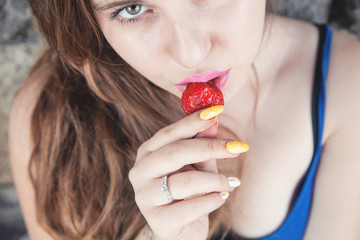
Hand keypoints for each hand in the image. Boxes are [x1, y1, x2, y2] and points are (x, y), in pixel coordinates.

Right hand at [129, 106, 248, 239]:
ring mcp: (145, 197)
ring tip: (232, 182)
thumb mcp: (198, 165)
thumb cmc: (189, 191)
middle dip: (210, 147)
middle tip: (239, 147)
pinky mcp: (157, 220)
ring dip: (216, 180)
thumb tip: (213, 118)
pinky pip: (190, 207)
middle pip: (176, 152)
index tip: (218, 110)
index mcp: (148, 153)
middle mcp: (140, 172)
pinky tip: (221, 198)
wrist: (181, 230)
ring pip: (185, 182)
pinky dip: (212, 201)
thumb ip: (203, 144)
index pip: (170, 132)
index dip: (194, 121)